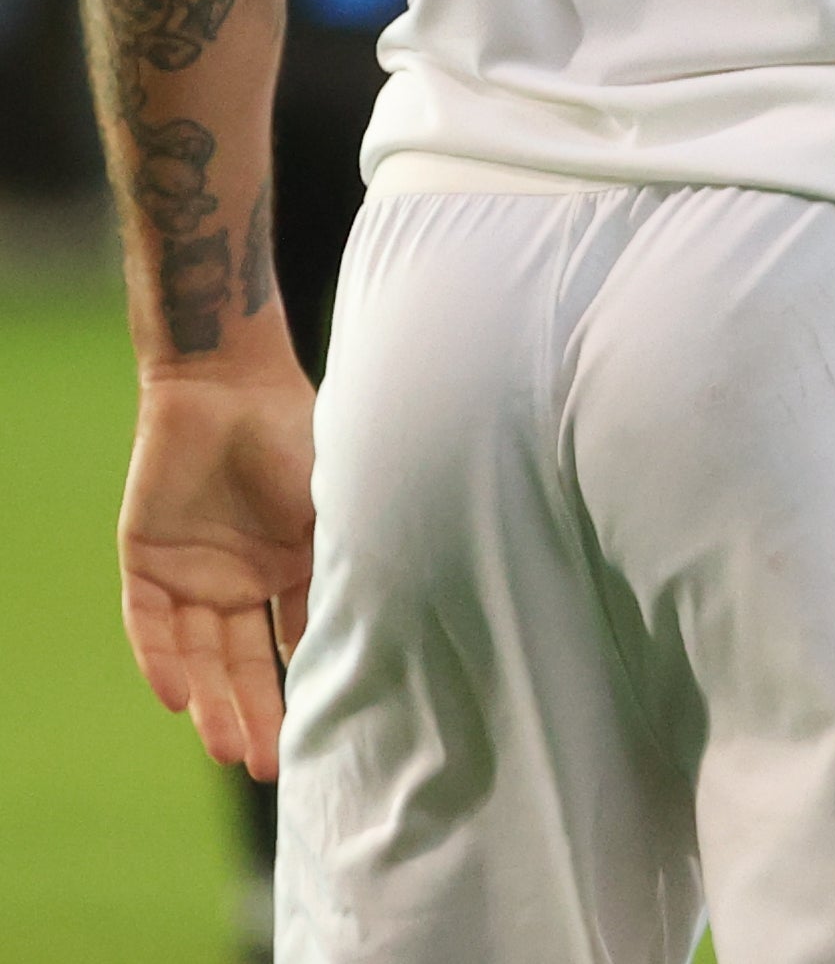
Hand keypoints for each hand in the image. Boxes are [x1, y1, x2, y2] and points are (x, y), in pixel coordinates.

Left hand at [121, 359, 315, 776]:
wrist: (230, 384)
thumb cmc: (299, 435)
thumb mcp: (335, 509)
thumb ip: (339, 569)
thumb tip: (371, 637)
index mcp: (292, 568)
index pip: (294, 644)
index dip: (305, 689)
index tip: (321, 736)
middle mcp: (242, 580)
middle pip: (243, 663)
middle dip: (256, 714)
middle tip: (268, 766)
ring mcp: (193, 574)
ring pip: (198, 655)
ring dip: (210, 703)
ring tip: (228, 749)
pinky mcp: (146, 562)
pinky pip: (150, 625)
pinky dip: (161, 660)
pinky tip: (176, 698)